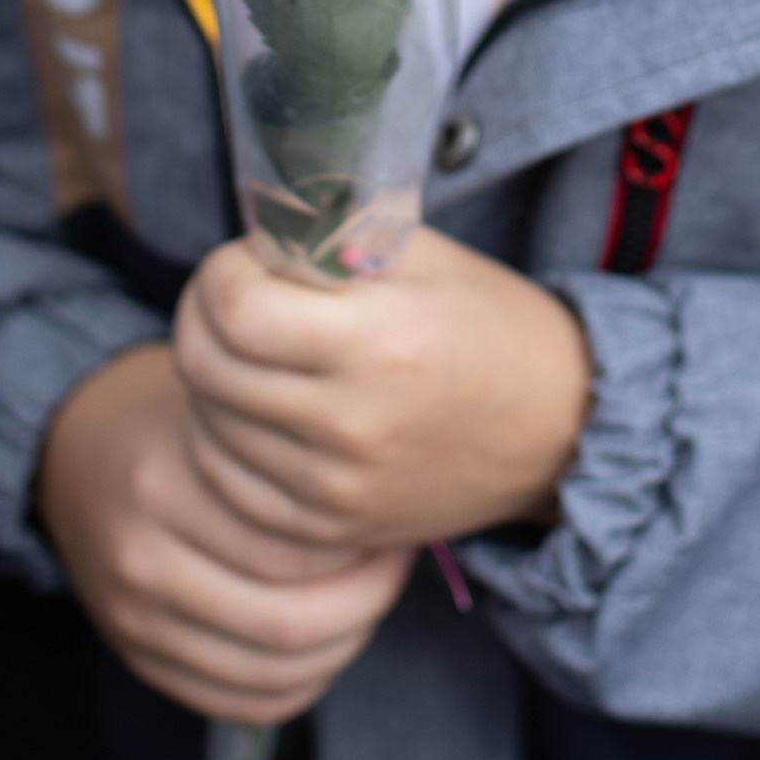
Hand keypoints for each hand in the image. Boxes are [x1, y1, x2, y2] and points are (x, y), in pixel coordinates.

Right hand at [35, 340, 412, 721]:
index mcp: (164, 484)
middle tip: (396, 561)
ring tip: (368, 597)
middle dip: (366, 602)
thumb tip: (392, 496)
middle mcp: (142, 560)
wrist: (73, 447)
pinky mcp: (136, 657)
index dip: (363, 547)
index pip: (291, 551)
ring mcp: (133, 620)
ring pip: (271, 673)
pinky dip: (300, 682)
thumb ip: (285, 452)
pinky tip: (326, 638)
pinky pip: (240, 702)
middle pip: (286, 622)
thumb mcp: (221, 406)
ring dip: (342, 645)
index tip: (394, 517)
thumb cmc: (171, 417)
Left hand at [174, 226, 593, 553]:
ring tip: (253, 352)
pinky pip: (228, 485)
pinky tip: (254, 409)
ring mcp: (337, 489)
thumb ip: (332, 234)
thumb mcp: (420, 255)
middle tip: (236, 298)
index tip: (248, 262)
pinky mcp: (331, 529)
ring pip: (207, 424)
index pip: (234, 306)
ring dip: (212, 376)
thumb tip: (250, 229)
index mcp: (379, 341)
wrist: (557, 430)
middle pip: (204, 365)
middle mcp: (351, 423)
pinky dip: (224, 439)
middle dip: (202, 315)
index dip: (221, 271)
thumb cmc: (486, 324)